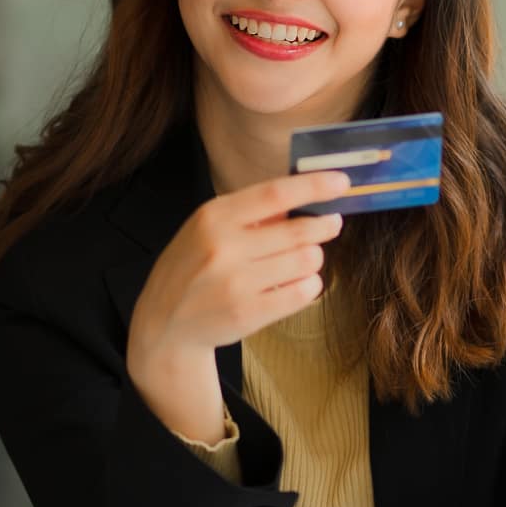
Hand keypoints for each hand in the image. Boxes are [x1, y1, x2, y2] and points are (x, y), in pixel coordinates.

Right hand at [127, 171, 348, 375]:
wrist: (164, 324)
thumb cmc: (192, 268)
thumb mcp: (207, 228)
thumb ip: (250, 213)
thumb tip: (303, 198)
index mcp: (213, 216)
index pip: (275, 193)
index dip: (314, 186)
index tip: (341, 181)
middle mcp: (224, 247)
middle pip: (299, 230)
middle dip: (324, 225)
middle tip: (331, 223)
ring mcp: (237, 283)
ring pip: (307, 260)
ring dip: (314, 258)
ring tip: (303, 259)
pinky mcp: (250, 312)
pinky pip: (303, 292)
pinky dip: (310, 284)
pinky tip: (299, 282)